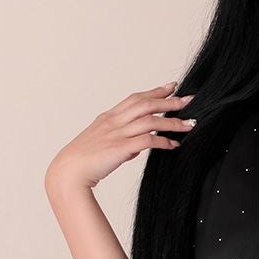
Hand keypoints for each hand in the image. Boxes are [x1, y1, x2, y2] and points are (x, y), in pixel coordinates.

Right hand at [45, 81, 195, 191]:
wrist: (68, 172)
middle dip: (170, 101)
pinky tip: (174, 144)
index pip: (136, 98)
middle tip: (189, 100)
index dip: (155, 91)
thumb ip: (122, 142)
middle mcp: (114, 122)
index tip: (172, 86)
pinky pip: (147, 141)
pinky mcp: (120, 149)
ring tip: (190, 124)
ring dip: (172, 122)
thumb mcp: (102, 144)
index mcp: (108, 117)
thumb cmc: (83, 161)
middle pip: (146, 104)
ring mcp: (117, 134)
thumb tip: (138, 146)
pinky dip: (163, 141)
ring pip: (150, 121)